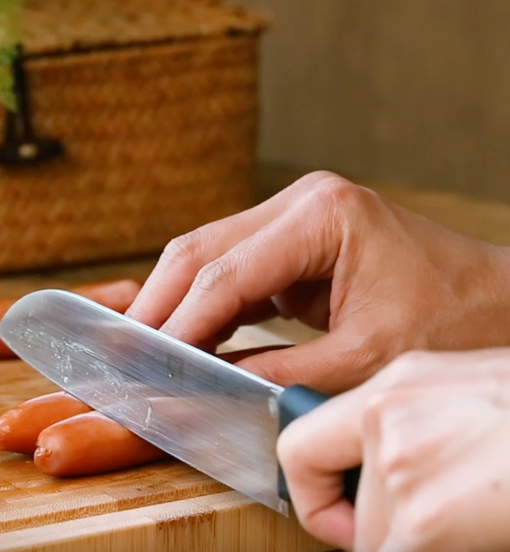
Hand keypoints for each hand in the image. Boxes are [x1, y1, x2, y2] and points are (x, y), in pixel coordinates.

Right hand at [125, 170, 509, 392]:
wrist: (498, 304)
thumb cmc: (453, 323)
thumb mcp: (363, 360)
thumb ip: (277, 375)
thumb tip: (204, 390)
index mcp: (323, 216)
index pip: (225, 274)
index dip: (178, 324)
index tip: (145, 364)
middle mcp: (301, 202)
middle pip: (198, 250)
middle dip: (157, 306)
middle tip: (121, 353)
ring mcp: (292, 215)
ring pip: (202, 254)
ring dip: (171, 303)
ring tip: (140, 349)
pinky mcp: (290, 239)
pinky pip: (227, 268)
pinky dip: (200, 304)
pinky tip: (179, 337)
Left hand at [277, 349, 509, 550]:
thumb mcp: (478, 402)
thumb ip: (422, 431)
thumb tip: (390, 481)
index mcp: (401, 382)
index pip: (304, 434)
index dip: (314, 486)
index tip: (341, 511)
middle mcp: (388, 413)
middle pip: (327, 485)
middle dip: (360, 525)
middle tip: (411, 534)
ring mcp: (401, 463)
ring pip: (375, 538)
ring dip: (418, 544)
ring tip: (479, 521)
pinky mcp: (423, 518)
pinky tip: (482, 532)